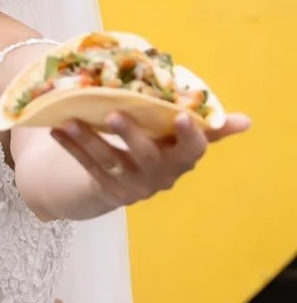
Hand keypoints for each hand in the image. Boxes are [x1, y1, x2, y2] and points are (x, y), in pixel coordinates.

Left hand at [51, 111, 250, 206]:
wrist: (129, 181)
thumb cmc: (160, 148)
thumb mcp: (180, 139)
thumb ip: (207, 128)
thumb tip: (246, 121)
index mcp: (181, 159)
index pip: (192, 149)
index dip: (189, 135)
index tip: (180, 116)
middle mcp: (159, 176)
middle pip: (147, 156)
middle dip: (131, 135)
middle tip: (113, 113)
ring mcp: (131, 185)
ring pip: (109, 161)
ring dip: (87, 139)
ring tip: (69, 119)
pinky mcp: (106, 188)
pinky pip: (87, 167)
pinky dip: (71, 148)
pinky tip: (56, 129)